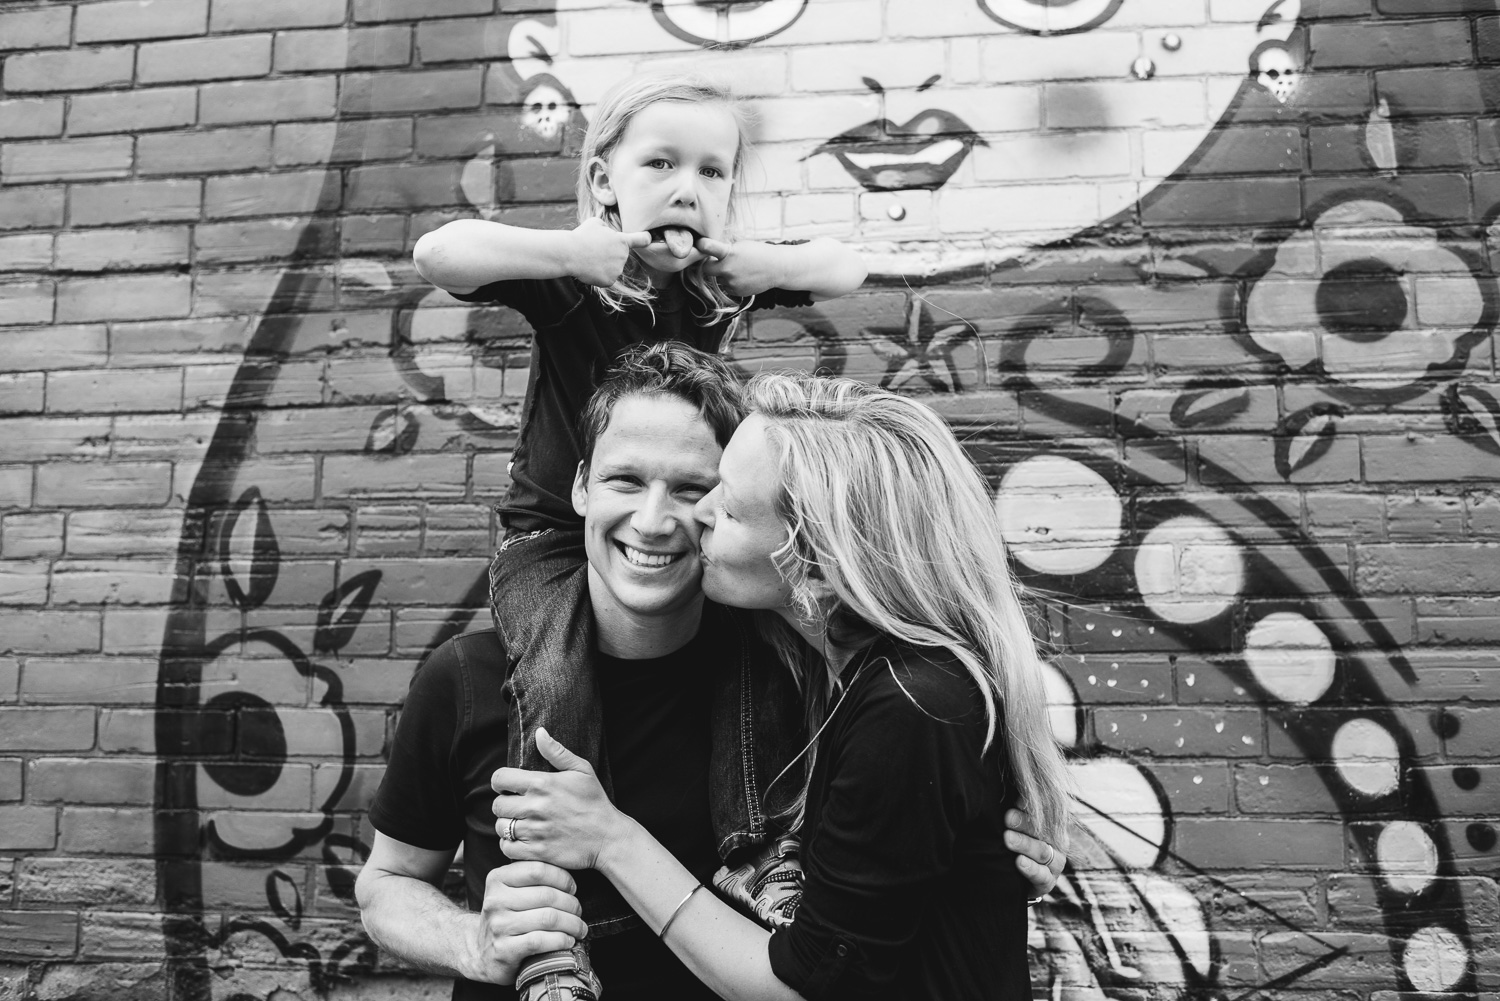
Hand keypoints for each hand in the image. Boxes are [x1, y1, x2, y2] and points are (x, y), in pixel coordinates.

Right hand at [466, 861, 587, 984]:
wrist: (483, 954)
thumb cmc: (506, 917)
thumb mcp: (510, 891)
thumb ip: (531, 877)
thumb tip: (569, 869)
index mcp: (498, 878)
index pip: (538, 869)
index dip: (563, 878)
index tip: (573, 888)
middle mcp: (495, 900)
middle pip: (547, 895)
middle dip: (571, 904)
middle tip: (579, 911)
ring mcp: (498, 926)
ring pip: (548, 918)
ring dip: (572, 924)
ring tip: (579, 928)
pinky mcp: (504, 950)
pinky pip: (541, 941)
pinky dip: (561, 940)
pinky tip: (568, 941)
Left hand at [493, 728, 626, 871]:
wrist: (608, 837)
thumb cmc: (594, 801)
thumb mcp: (582, 770)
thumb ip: (556, 751)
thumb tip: (539, 732)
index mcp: (542, 783)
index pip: (500, 778)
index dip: (500, 782)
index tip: (508, 788)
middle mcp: (535, 806)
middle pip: (497, 805)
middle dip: (504, 805)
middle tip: (517, 807)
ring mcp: (535, 831)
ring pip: (501, 827)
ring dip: (507, 826)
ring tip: (520, 824)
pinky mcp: (537, 852)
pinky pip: (507, 848)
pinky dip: (510, 845)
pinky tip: (522, 840)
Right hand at [568, 217, 650, 286]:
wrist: (570, 253)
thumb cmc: (581, 235)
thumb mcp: (595, 223)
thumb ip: (607, 228)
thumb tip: (608, 234)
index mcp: (622, 241)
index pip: (641, 239)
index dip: (645, 238)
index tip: (648, 239)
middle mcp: (623, 256)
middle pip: (619, 256)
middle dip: (609, 254)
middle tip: (593, 250)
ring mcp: (617, 270)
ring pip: (612, 268)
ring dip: (602, 265)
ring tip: (589, 259)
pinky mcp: (610, 281)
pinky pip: (605, 278)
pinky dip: (597, 275)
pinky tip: (589, 269)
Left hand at [697, 237, 785, 296]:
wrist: (777, 268)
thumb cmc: (758, 253)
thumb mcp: (741, 246)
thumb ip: (725, 250)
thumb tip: (710, 254)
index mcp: (729, 254)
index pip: (710, 248)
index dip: (702, 246)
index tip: (698, 244)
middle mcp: (728, 270)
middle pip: (706, 270)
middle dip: (708, 266)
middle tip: (714, 261)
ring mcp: (732, 283)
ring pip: (718, 279)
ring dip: (722, 275)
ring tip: (738, 269)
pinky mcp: (736, 292)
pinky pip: (727, 287)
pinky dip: (731, 282)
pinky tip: (743, 276)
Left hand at [1004, 807, 1067, 898]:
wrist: (1016, 878)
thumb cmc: (1013, 843)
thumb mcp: (1016, 824)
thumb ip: (1014, 808)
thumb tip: (1008, 790)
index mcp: (1051, 822)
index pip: (1047, 810)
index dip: (1033, 805)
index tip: (1016, 800)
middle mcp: (1057, 841)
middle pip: (1043, 830)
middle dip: (1024, 822)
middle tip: (1008, 818)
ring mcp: (1056, 862)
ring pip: (1042, 851)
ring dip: (1025, 844)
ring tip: (1008, 838)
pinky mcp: (1049, 882)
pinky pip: (1042, 876)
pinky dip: (1031, 868)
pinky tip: (1019, 861)